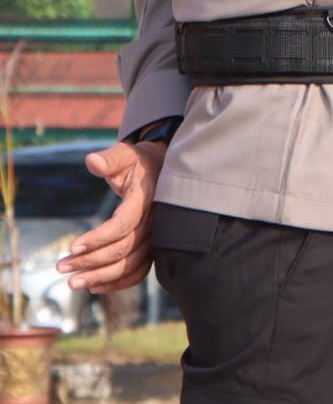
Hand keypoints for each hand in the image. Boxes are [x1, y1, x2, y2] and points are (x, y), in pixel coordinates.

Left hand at [57, 141, 165, 293]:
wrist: (162, 168)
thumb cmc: (139, 161)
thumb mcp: (125, 154)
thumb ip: (110, 159)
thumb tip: (91, 160)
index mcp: (147, 198)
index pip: (124, 225)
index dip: (98, 238)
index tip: (71, 246)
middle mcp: (155, 220)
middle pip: (124, 249)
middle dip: (90, 261)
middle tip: (61, 267)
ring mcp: (156, 235)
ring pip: (131, 264)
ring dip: (101, 277)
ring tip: (72, 282)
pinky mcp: (153, 246)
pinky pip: (140, 271)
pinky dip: (119, 283)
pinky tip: (95, 286)